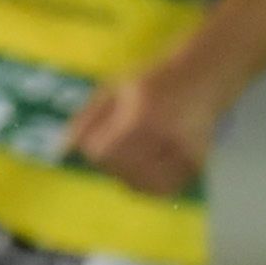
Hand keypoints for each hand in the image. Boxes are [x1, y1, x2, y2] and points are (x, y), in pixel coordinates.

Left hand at [67, 63, 223, 196]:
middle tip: (114, 149)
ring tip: (130, 158)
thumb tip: (62, 149)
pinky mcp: (197, 163)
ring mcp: (183, 152)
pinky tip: (146, 168)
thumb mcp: (113, 89)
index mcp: (138, 115)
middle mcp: (163, 137)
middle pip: (121, 171)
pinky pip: (166, 188)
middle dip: (110, 164)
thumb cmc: (152, 80)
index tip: (97, 139)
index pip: (102, 153)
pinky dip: (150, 184)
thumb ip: (87, 119)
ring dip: (129, 177)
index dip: (94, 150)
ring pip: (143, 185)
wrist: (203, 76)